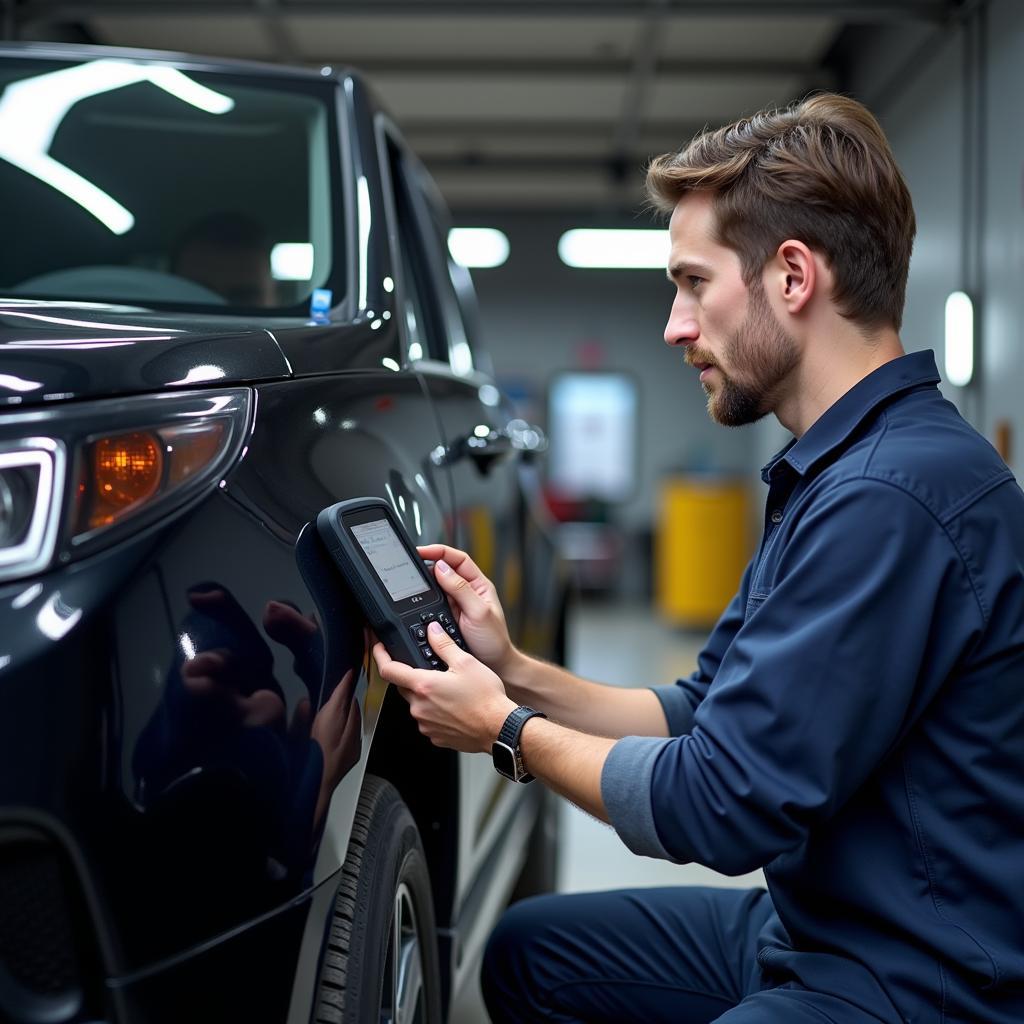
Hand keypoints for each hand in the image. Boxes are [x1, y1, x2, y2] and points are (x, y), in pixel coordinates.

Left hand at [372, 622, 514, 752]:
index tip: (379, 648)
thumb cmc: (486, 699)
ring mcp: (426, 724)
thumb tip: (433, 631)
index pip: (389, 670)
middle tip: (431, 670)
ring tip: (450, 690)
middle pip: (403, 686)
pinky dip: (435, 711)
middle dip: (412, 676)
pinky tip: (453, 706)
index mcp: (424, 686)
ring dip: (426, 695)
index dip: (380, 656)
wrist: (499, 728)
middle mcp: (420, 707)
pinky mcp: (435, 736)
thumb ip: (444, 645)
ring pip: (416, 704)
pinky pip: (427, 720)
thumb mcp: (466, 662)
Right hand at [417, 543, 515, 675]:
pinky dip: (422, 601)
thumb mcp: (479, 612)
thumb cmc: (493, 640)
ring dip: (423, 583)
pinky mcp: (446, 618)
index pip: (458, 559)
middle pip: (444, 569)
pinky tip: (414, 601)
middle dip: (427, 564)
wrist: (494, 667)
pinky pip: (431, 604)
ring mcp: (455, 604)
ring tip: (410, 581)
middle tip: (410, 565)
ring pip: (435, 586)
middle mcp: (466, 591)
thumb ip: (461, 589)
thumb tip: (441, 568)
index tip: (422, 551)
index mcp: (478, 584)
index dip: (440, 551)